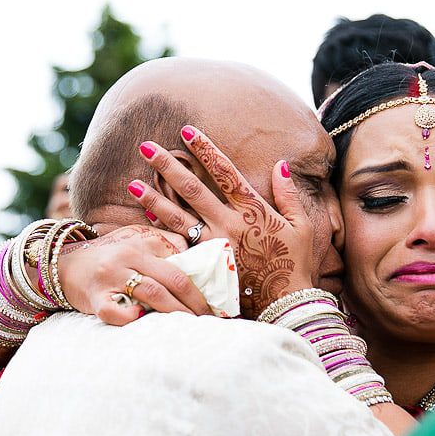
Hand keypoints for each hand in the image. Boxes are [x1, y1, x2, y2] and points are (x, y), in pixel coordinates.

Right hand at [57, 225, 211, 324]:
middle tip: (208, 318)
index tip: (213, 303)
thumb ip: (164, 246)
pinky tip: (143, 321)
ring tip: (189, 325)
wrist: (62, 265)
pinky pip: (114, 311)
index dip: (199, 286)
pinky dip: (130, 318)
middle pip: (170, 280)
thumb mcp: (135, 241)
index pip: (178, 266)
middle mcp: (126, 259)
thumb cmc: (108, 257)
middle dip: (194, 302)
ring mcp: (109, 279)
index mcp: (140, 246)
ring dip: (175, 312)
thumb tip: (197, 259)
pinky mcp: (94, 298)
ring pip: (151, 294)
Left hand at [128, 125, 314, 317]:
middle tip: (146, 146)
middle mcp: (230, 224)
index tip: (186, 131)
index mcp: (254, 210)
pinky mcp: (207, 266)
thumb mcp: (302, 227)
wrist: (288, 304)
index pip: (225, 172)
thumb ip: (289, 195)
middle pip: (193, 189)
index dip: (205, 150)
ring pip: (178, 217)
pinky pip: (179, 245)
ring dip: (155, 198)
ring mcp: (215, 246)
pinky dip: (161, 231)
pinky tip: (145, 218)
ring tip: (133, 183)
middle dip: (169, 165)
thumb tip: (281, 165)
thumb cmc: (297, 264)